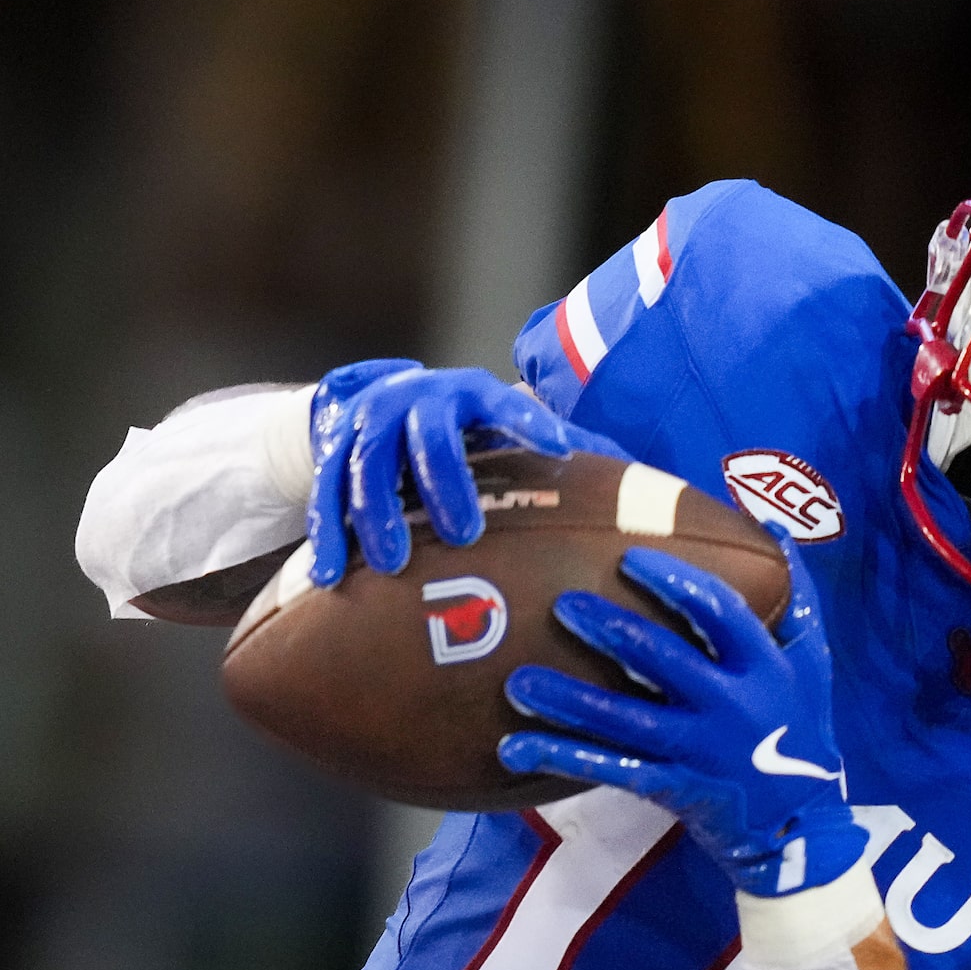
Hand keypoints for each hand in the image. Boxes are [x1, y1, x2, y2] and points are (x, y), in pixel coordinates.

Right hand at [305, 362, 576, 584]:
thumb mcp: (498, 423)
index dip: (530, 423)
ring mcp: (368, 424)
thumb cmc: (457, 427)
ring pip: (368, 465)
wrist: (366, 400)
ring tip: (394, 564)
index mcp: (468, 393)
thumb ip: (555, 444)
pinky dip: (328, 534)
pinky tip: (330, 576)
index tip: (561, 451)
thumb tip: (646, 478)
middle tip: (465, 534)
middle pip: (429, 436)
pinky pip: (324, 494)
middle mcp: (415, 400)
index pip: (503, 404)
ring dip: (377, 514)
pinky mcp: (330, 452)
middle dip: (445, 482)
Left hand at [498, 547, 866, 894]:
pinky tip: (516, 746)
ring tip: (519, 681)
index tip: (629, 559)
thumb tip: (779, 530)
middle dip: (611, 628)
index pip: (718, 611)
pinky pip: (610, 769)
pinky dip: (563, 756)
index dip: (674, 582)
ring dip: (568, 699)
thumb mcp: (813, 663)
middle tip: (562, 605)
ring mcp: (699, 750)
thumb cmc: (801, 729)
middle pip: (663, 658)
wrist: (801, 825)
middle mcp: (732, 704)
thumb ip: (797, 598)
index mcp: (764, 665)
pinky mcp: (673, 788)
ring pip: (625, 719)